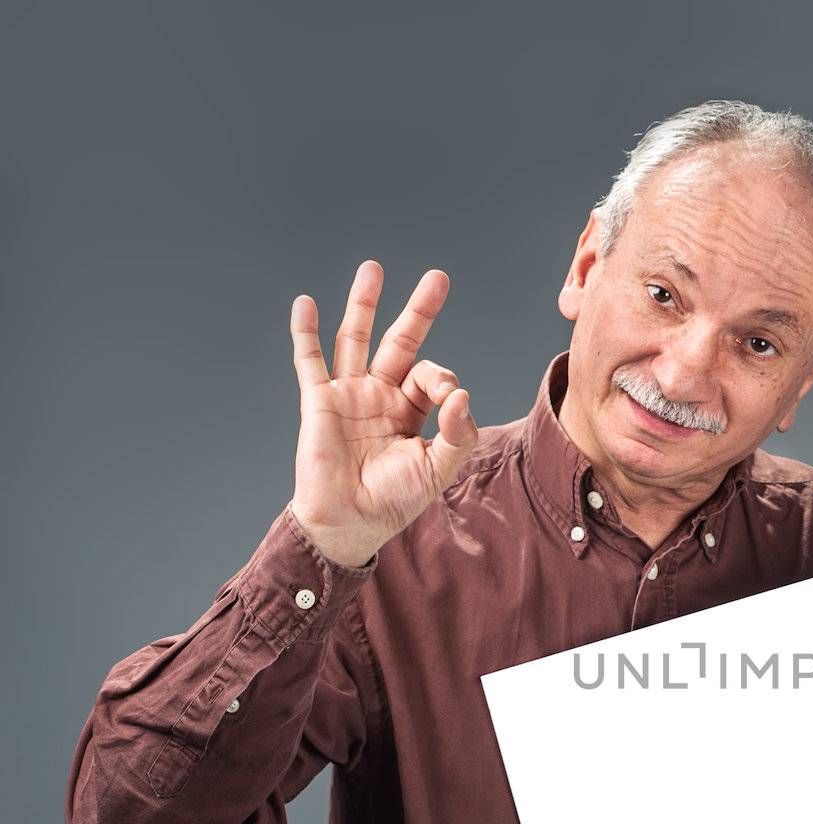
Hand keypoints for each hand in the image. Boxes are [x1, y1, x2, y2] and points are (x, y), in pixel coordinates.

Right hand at [288, 259, 477, 567]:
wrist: (351, 521)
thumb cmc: (395, 500)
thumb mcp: (438, 469)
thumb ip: (457, 433)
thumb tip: (463, 394)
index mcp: (412, 411)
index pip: (431, 376)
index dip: (443, 379)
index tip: (448, 398)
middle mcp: (382, 396)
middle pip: (401, 342)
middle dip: (419, 310)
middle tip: (438, 277)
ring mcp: (349, 394)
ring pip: (357, 339)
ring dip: (364, 304)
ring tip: (373, 269)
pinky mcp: (319, 401)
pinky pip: (309, 361)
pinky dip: (306, 332)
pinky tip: (306, 304)